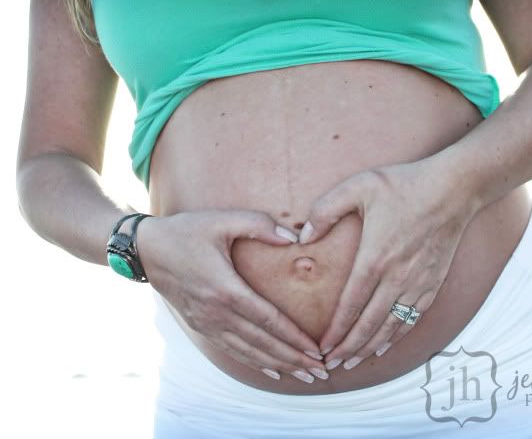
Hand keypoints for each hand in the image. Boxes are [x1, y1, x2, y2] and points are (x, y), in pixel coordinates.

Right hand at [135, 209, 327, 382]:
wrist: (147, 250)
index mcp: (225, 289)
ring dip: (279, 365)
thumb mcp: (222, 220)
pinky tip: (273, 370)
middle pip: (262, 343)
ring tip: (304, 375)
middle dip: (294, 359)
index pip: (268, 320)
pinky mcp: (201, 326)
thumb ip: (259, 225)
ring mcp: (207, 323)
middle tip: (321, 371)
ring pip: (249, 352)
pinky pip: (232, 350)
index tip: (317, 350)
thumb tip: (293, 239)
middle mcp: (216, 313)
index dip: (295, 338)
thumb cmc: (187, 231)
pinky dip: (255, 362)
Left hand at [298, 158, 479, 369]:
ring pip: (391, 327)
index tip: (322, 347)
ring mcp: (417, 283)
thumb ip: (325, 210)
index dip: (335, 331)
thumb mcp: (358, 186)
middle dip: (348, 348)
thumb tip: (303, 237)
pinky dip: (397, 337)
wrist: (453, 189)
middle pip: (369, 324)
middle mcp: (397, 276)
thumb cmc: (404, 185)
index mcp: (375, 257)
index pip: (350, 305)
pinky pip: (412, 319)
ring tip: (353, 363)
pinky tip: (386, 346)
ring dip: (370, 348)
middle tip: (331, 366)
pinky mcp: (433, 283)